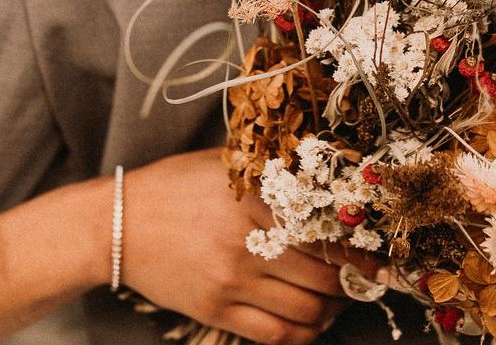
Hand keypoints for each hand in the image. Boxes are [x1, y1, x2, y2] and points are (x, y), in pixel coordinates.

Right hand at [120, 150, 359, 344]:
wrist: (116, 224)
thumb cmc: (174, 187)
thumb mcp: (224, 168)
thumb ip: (272, 174)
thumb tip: (329, 185)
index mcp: (254, 199)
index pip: (326, 232)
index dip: (361, 251)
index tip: (380, 258)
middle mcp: (246, 242)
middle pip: (325, 275)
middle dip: (353, 283)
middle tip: (363, 279)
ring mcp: (230, 281)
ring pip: (307, 310)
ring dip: (332, 310)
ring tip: (336, 300)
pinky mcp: (216, 310)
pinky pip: (276, 334)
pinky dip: (304, 334)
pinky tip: (309, 322)